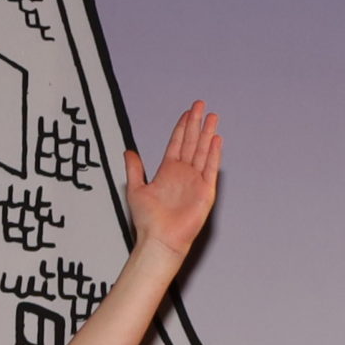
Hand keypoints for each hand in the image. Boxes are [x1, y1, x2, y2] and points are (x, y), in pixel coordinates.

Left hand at [123, 101, 219, 258]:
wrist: (160, 239)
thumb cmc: (148, 221)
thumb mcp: (136, 189)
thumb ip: (134, 169)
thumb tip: (128, 152)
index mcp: (168, 171)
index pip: (178, 143)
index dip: (183, 127)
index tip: (188, 113)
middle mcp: (183, 174)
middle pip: (192, 142)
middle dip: (197, 123)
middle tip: (201, 105)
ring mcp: (195, 181)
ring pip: (203, 151)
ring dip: (208, 134)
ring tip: (213, 117)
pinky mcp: (205, 192)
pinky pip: (210, 169)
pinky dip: (214, 154)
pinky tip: (216, 139)